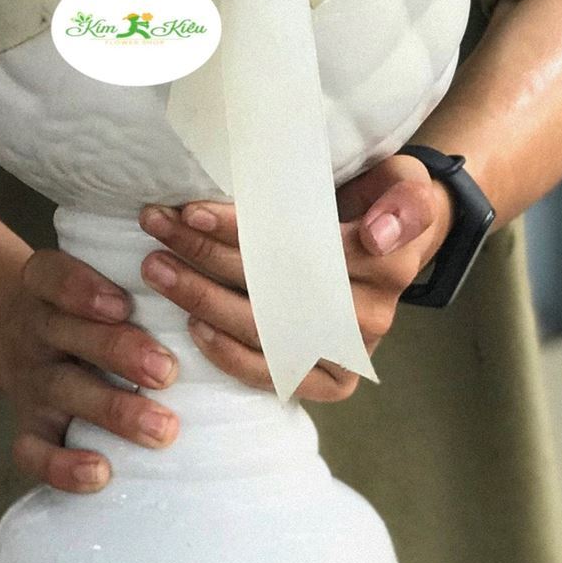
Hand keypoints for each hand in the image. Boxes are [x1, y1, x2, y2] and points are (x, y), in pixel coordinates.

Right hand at [0, 246, 179, 493]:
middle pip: (66, 333)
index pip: (53, 275)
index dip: (83, 290)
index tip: (123, 305)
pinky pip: (31, 449)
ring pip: (61, 390)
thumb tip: (206, 287)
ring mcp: (31, 379)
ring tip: (163, 429)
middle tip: (167, 370)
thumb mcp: (91, 276)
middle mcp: (36, 328)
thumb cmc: (84, 304)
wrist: (12, 335)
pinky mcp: (30, 426)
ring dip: (112, 410)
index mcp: (46, 282)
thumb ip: (135, 277)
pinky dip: (61, 465)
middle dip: (118, 352)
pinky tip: (100, 474)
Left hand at [138, 154, 454, 401]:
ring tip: (156, 268)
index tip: (192, 210)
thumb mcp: (405, 182)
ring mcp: (352, 353)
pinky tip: (192, 325)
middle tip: (156, 226)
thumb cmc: (387, 200)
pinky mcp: (334, 380)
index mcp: (391, 261)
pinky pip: (277, 376)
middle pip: (272, 287)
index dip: (239, 230)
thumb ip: (404, 201)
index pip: (299, 244)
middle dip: (205, 255)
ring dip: (202, 299)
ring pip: (266, 332)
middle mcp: (373, 315)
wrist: (398, 241)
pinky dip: (230, 354)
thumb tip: (378, 237)